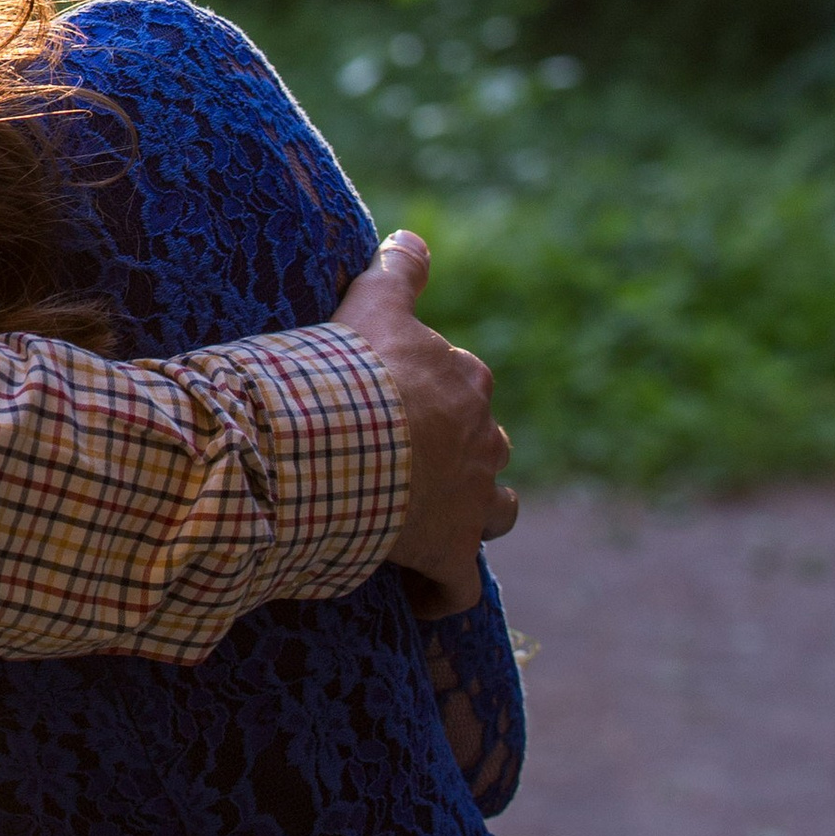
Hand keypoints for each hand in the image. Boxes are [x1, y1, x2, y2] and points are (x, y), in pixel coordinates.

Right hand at [333, 229, 515, 608]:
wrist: (338, 436)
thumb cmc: (349, 369)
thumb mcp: (371, 306)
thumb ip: (396, 273)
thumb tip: (411, 236)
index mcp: (463, 381)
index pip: (463, 384)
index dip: (432, 397)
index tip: (397, 406)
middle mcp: (481, 438)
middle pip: (486, 445)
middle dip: (459, 454)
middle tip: (405, 464)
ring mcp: (471, 499)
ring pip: (496, 512)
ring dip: (472, 517)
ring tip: (433, 525)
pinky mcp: (451, 552)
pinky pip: (459, 586)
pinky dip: (445, 593)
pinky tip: (425, 599)